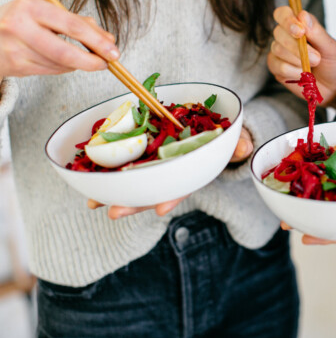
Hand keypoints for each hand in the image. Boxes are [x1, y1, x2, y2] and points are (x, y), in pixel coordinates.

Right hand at [0, 0, 118, 77]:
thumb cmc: (20, 20)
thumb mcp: (44, 11)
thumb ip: (76, 22)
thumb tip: (108, 38)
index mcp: (30, 7)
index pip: (72, 26)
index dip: (97, 41)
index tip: (113, 49)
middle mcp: (19, 27)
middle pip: (66, 52)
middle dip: (92, 60)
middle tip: (107, 63)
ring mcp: (16, 49)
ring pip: (60, 64)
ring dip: (78, 64)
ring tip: (82, 57)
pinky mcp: (16, 66)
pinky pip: (51, 71)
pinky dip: (64, 68)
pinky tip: (62, 61)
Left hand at [87, 127, 254, 218]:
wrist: (212, 125)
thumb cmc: (224, 136)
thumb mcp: (236, 139)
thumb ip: (239, 144)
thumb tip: (244, 148)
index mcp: (193, 171)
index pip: (183, 186)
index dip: (172, 197)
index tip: (160, 209)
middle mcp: (172, 171)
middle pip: (152, 189)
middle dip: (133, 203)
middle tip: (113, 212)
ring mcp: (157, 162)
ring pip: (135, 180)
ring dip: (114, 191)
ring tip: (93, 202)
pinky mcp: (144, 150)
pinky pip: (125, 160)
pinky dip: (108, 170)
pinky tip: (88, 176)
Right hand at [267, 7, 335, 106]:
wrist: (334, 87)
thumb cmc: (333, 63)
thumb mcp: (330, 47)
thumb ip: (317, 32)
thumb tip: (302, 15)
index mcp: (299, 25)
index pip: (282, 14)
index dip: (287, 20)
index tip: (300, 32)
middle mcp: (286, 37)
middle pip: (278, 32)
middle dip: (296, 46)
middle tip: (317, 58)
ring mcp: (279, 53)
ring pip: (277, 49)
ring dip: (297, 59)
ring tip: (312, 66)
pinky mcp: (277, 68)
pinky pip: (278, 66)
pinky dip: (293, 71)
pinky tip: (302, 74)